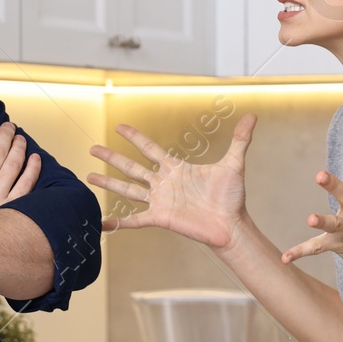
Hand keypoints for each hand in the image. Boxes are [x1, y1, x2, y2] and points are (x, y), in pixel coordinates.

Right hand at [86, 114, 256, 249]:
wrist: (231, 224)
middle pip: (131, 167)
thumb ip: (240, 140)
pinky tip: (101, 225)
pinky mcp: (160, 218)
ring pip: (127, 189)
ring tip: (89, 176)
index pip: (150, 149)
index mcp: (176, 168)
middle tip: (92, 148)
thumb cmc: (231, 197)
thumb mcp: (233, 164)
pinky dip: (118, 224)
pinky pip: (134, 220)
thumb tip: (253, 116)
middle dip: (112, 157)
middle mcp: (163, 183)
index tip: (119, 126)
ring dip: (108, 183)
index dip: (135, 137)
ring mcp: (160, 200)